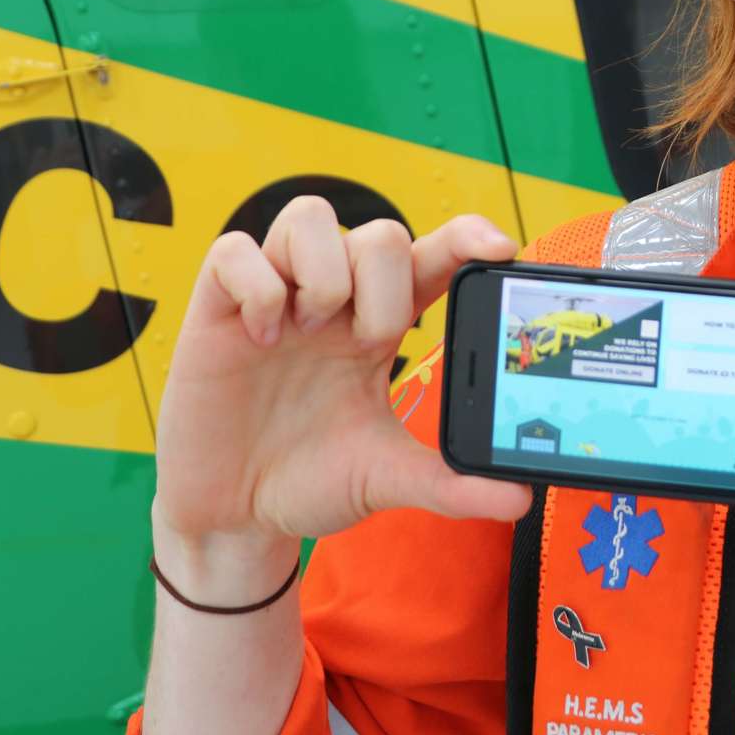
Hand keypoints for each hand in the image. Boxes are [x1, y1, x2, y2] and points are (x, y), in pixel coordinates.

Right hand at [153, 202, 531, 555]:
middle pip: (380, 233)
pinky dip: (256, 286)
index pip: (432, 256)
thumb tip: (519, 501)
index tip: (502, 247)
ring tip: (310, 329)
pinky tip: (260, 338)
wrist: (235, 517)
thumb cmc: (308, 480)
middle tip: (366, 343)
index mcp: (380, 326)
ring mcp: (275, 299)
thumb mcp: (384, 478)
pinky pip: (234, 251)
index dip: (467, 236)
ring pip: (309, 217)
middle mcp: (333, 301)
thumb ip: (448, 484)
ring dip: (324, 271)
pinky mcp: (215, 310)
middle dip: (385, 286)